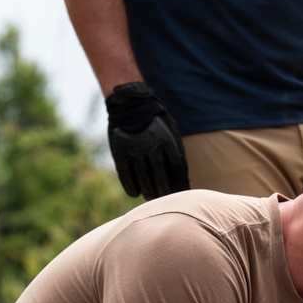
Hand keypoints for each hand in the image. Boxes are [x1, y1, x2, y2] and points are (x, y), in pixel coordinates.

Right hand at [105, 82, 189, 199]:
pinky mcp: (120, 154)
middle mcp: (152, 147)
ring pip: (144, 181)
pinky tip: (135, 193)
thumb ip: (176, 151)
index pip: (177, 170)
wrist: (130, 104)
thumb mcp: (171, 130)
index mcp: (167, 141)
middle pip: (161, 179)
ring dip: (149, 193)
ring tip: (151, 197)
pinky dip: (131, 188)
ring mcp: (135, 151)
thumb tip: (182, 178)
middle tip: (164, 198)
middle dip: (164, 192)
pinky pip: (126, 177)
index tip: (180, 193)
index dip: (180, 184)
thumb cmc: (155, 121)